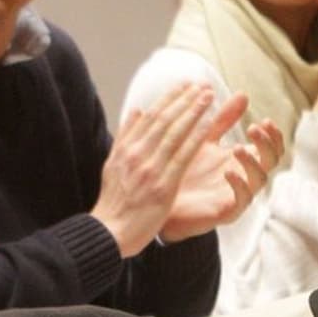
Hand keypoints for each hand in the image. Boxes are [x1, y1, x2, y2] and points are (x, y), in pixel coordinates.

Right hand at [92, 83, 216, 256]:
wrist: (109, 231)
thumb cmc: (114, 202)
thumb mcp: (112, 164)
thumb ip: (126, 137)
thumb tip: (136, 110)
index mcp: (125, 149)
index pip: (150, 117)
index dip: (168, 99)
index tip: (184, 86)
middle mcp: (136, 154)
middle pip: (164, 120)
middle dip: (184, 100)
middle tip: (202, 85)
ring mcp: (150, 168)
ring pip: (174, 133)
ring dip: (193, 112)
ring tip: (208, 96)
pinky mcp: (163, 184)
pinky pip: (183, 155)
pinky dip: (196, 136)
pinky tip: (208, 123)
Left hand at [160, 107, 283, 242]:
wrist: (161, 200)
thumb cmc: (183, 169)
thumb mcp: (203, 139)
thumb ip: (223, 120)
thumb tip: (242, 94)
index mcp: (240, 159)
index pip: (268, 146)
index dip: (272, 134)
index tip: (264, 120)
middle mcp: (244, 176)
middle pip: (272, 160)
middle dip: (268, 144)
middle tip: (255, 129)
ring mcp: (238, 194)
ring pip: (260, 179)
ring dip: (253, 162)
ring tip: (239, 147)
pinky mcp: (227, 210)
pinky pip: (242, 200)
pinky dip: (239, 185)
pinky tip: (228, 172)